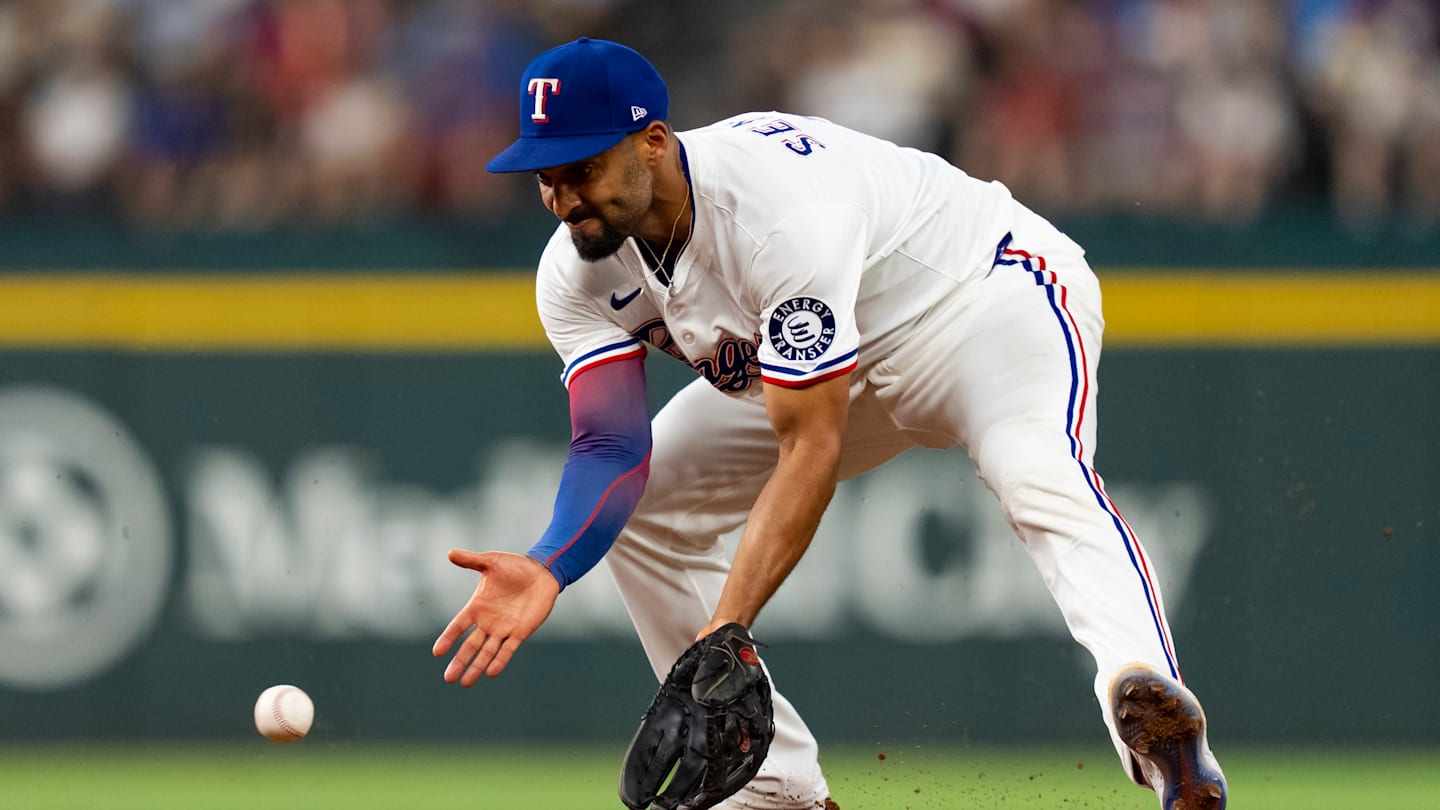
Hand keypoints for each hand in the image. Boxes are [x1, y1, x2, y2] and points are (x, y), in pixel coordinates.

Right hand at [432, 550, 559, 684]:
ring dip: (477, 667)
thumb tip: (450, 553)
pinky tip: (491, 673)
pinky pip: (508, 649)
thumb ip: (471, 560)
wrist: (541, 572)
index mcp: (477, 607)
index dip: (448, 638)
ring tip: (465, 683)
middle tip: (448, 678)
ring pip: (487, 652)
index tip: (437, 652)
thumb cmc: (515, 566)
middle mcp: (488, 622)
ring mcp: (503, 629)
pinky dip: (500, 661)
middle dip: (459, 661)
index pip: (458, 626)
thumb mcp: (491, 562)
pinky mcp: (520, 632)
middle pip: (470, 646)